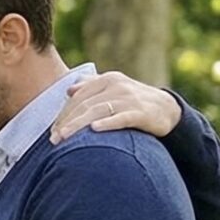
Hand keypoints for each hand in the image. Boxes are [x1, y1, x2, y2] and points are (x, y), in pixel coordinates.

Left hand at [50, 71, 178, 142]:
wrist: (167, 109)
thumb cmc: (134, 102)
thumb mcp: (113, 89)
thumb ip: (91, 87)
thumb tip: (69, 90)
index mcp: (107, 80)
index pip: (78, 97)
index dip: (63, 114)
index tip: (51, 131)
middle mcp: (117, 86)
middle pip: (85, 105)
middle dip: (66, 122)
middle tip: (53, 140)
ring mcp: (129, 98)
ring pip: (97, 111)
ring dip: (77, 125)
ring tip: (63, 138)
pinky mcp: (141, 112)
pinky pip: (121, 118)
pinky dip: (107, 123)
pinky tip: (94, 129)